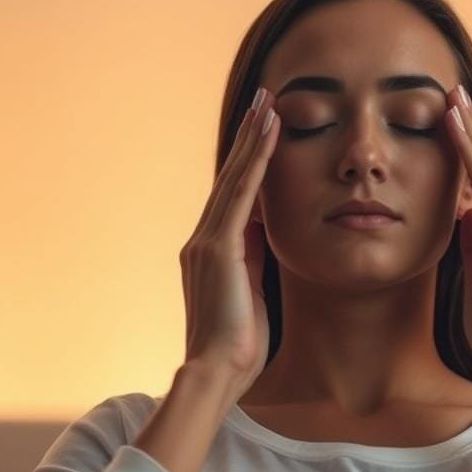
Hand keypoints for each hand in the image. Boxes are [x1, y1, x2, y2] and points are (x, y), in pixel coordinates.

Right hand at [180, 88, 279, 394]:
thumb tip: (266, 235)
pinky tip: (269, 135)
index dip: (249, 163)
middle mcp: (203, 240)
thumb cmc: (239, 346)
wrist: (217, 371)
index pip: (233, 197)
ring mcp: (207, 242)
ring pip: (235, 178)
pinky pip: (242, 195)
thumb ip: (254, 262)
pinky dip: (256, 162)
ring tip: (269, 104)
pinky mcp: (218, 249)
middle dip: (248, 138)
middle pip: (230, 178)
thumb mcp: (252, 294)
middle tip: (264, 100)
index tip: (263, 133)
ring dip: (253, 139)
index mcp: (211, 253)